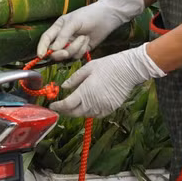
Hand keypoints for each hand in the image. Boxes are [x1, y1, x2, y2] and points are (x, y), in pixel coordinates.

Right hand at [37, 0, 145, 60]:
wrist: (106, 17)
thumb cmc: (89, 15)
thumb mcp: (74, 22)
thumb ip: (63, 36)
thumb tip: (54, 49)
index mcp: (57, 28)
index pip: (45, 39)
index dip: (41, 48)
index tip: (41, 56)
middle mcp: (62, 38)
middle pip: (54, 51)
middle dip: (60, 53)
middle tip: (65, 52)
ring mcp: (71, 45)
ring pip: (66, 55)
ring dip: (75, 48)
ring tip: (84, 37)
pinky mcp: (80, 50)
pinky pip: (76, 56)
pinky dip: (81, 50)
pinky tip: (87, 41)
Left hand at [50, 45, 164, 117]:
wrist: (129, 70)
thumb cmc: (108, 65)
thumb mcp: (88, 68)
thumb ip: (74, 79)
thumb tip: (64, 87)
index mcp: (85, 92)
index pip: (67, 105)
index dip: (58, 107)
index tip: (52, 105)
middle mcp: (93, 103)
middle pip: (75, 113)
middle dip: (66, 111)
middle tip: (60, 107)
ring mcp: (103, 107)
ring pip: (86, 114)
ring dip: (78, 111)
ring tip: (73, 105)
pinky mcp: (111, 108)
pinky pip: (97, 114)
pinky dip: (90, 112)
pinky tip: (88, 105)